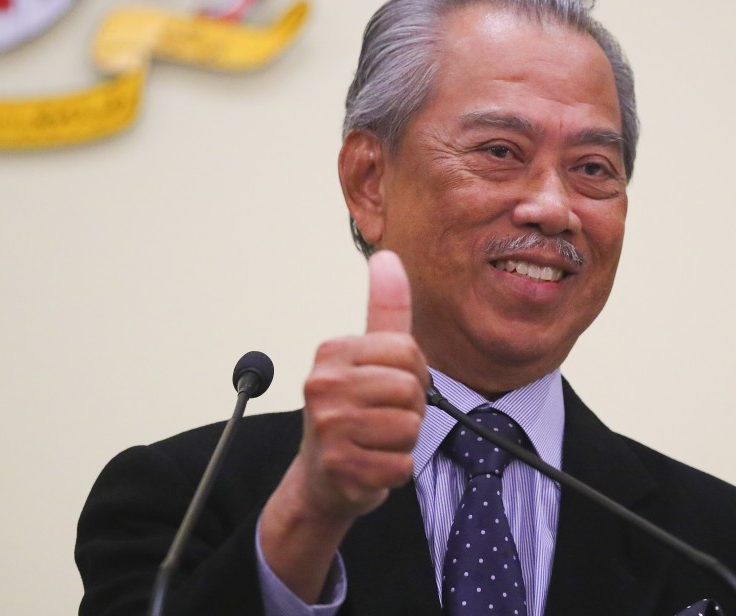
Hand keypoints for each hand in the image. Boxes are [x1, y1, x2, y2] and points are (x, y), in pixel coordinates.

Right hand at [259, 251, 427, 600]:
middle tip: (383, 417)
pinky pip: (401, 465)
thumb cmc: (352, 410)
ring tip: (376, 439)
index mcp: (331, 352)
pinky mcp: (339, 467)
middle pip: (409, 388)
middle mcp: (321, 385)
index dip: (414, 372)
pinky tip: (372, 463)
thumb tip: (387, 256)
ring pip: (408, 427)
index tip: (392, 385)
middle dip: (410, 408)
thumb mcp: (367, 356)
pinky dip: (395, 469)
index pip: (406, 350)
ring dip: (403, 440)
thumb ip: (384, 309)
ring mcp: (327, 427)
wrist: (321, 477)